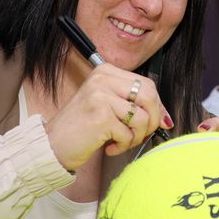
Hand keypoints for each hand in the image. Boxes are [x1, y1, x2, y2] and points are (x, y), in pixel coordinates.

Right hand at [47, 65, 171, 170]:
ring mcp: (101, 96)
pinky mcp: (101, 116)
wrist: (52, 145)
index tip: (159, 122)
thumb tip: (166, 118)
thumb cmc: (80, 128)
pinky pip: (128, 134)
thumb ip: (133, 104)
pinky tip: (108, 147)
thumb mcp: (106, 106)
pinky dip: (123, 146)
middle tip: (140, 135)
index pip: (146, 84)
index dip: (158, 106)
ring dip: (136, 137)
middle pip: (149, 97)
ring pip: (142, 118)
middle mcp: (103, 79)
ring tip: (120, 142)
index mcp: (105, 72)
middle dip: (152, 121)